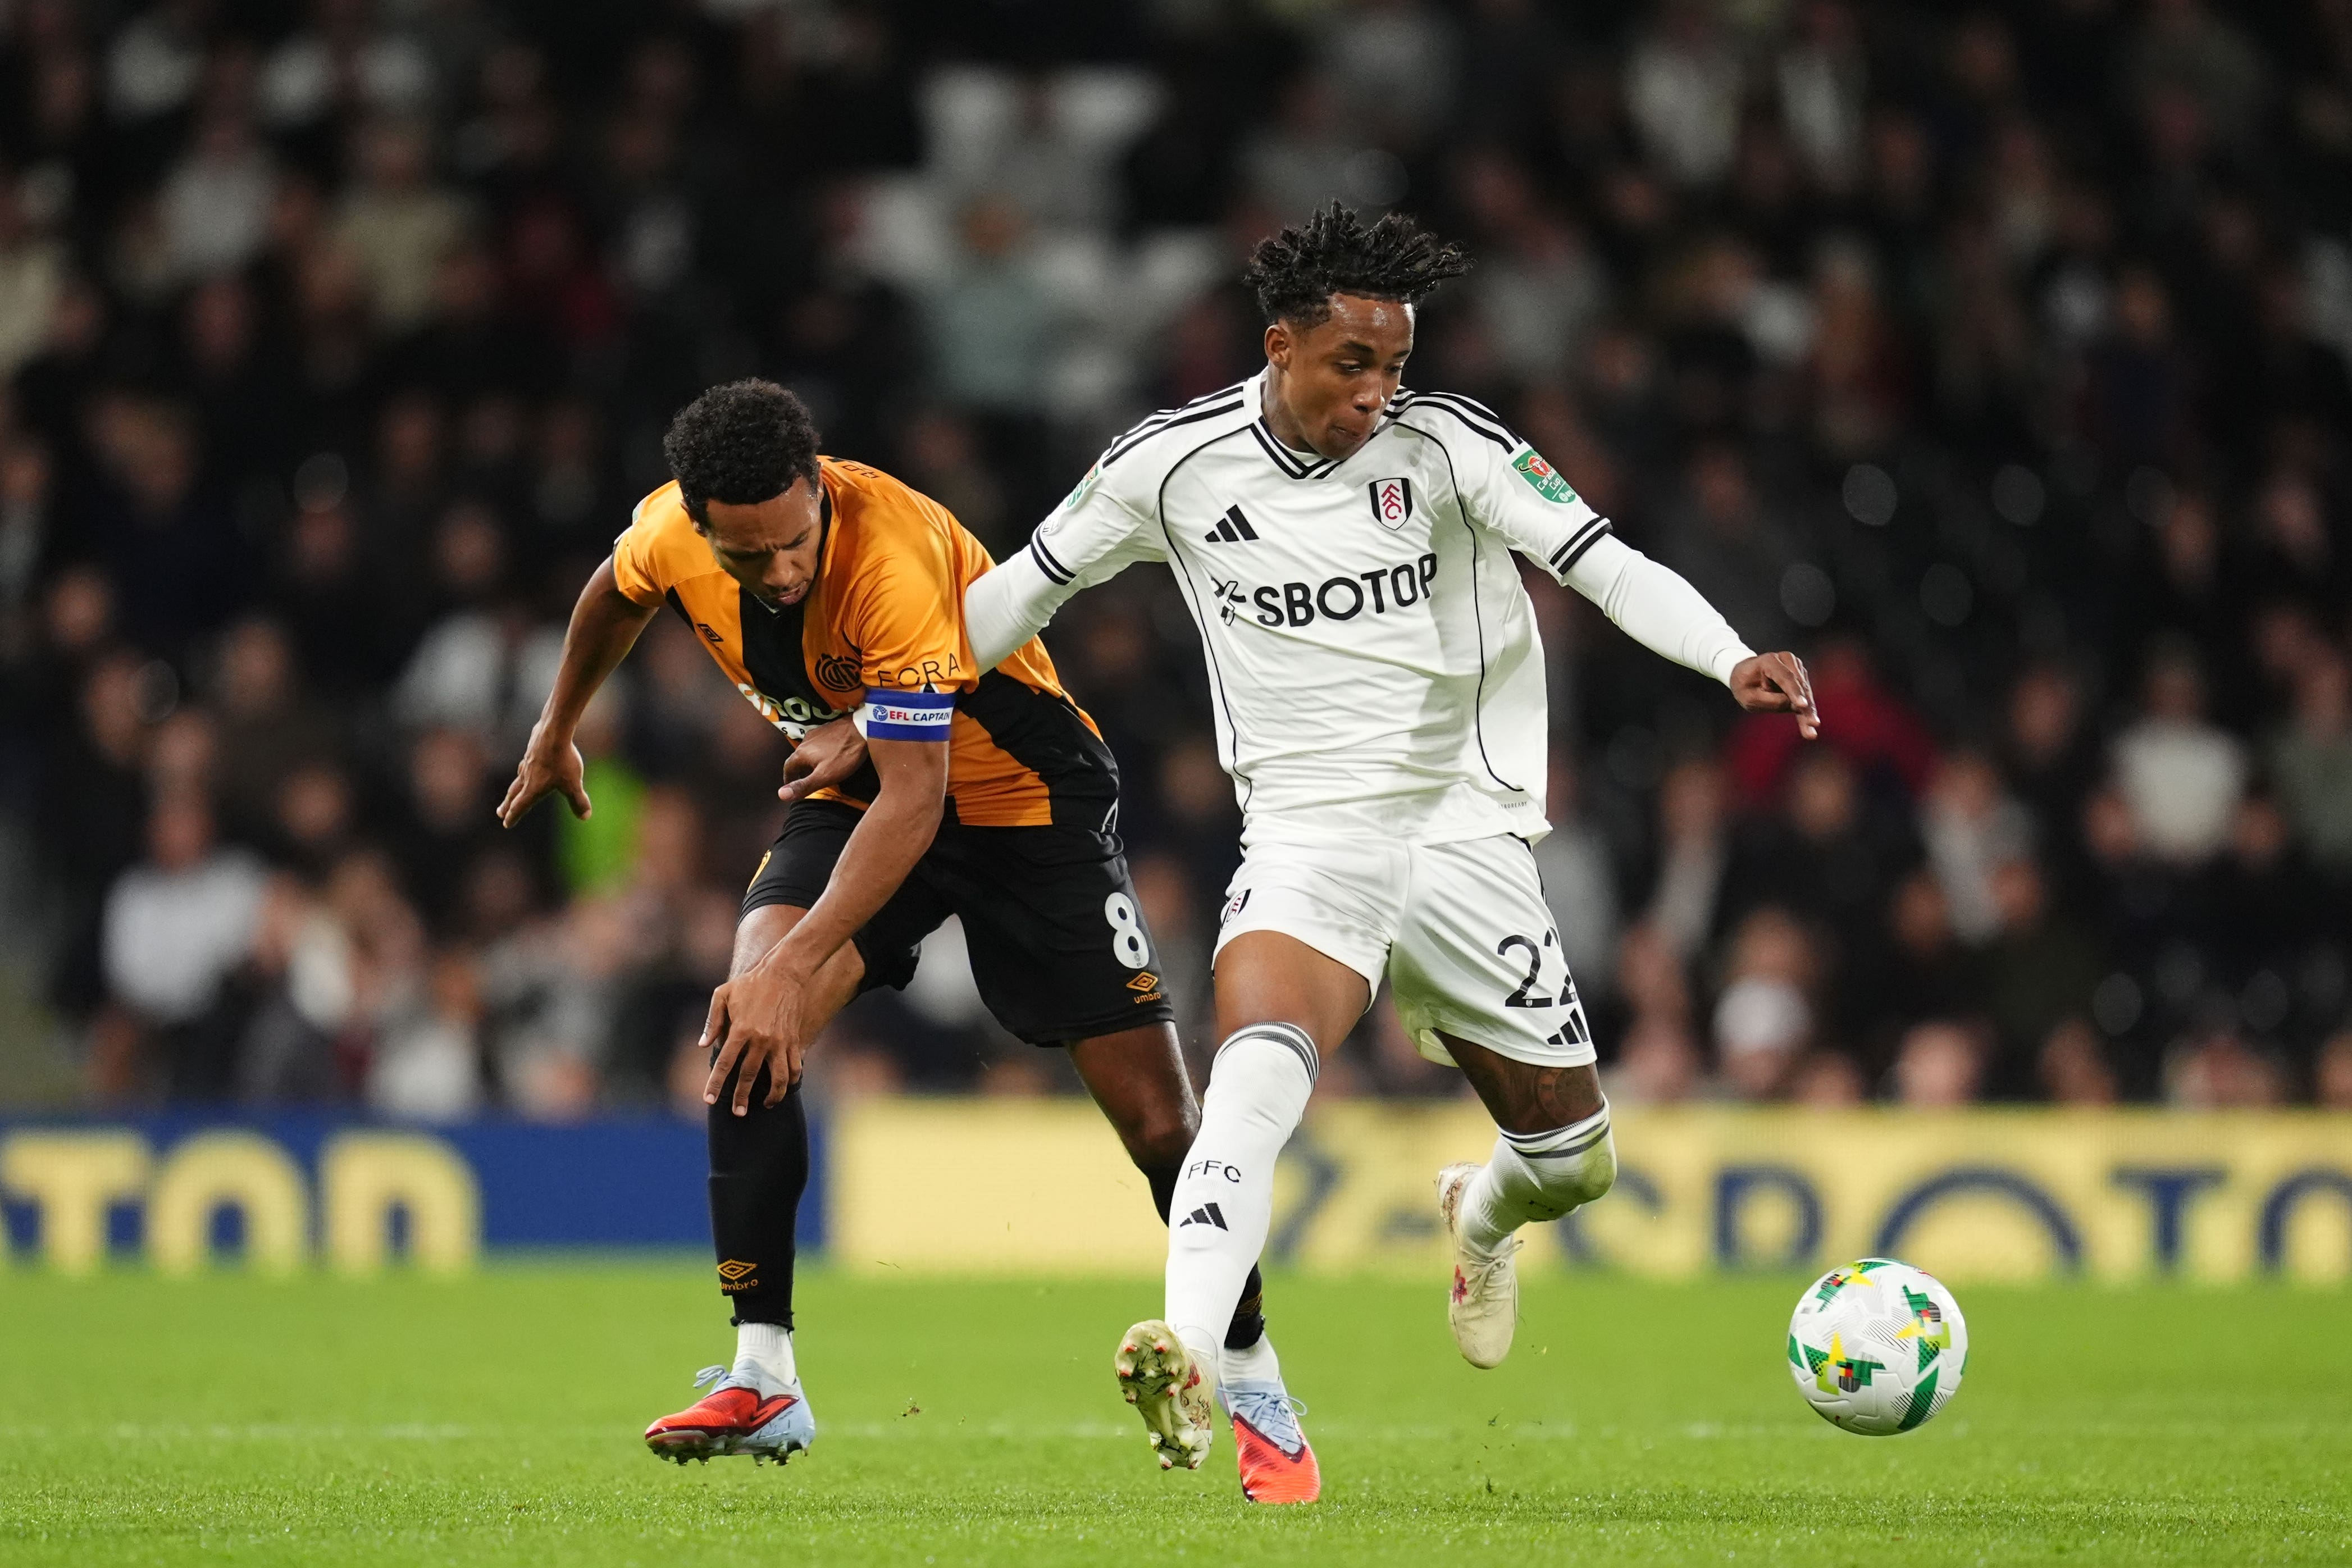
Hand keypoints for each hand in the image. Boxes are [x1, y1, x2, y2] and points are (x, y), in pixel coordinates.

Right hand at [498, 725, 591, 825]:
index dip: (513, 817)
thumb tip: (585, 816)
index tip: (506, 824)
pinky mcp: (531, 751)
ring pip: (518, 779)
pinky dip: (523, 771)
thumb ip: (578, 801)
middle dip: (507, 806)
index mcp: (533, 789)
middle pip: (513, 795)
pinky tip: (526, 767)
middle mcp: (526, 777)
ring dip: (513, 789)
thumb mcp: (573, 784)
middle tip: (500, 813)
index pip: (520, 807)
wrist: (554, 732)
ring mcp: (527, 763)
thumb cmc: (562, 760)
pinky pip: (525, 764)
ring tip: (512, 793)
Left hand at [700, 956, 821, 1112]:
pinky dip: (790, 1080)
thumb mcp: (723, 994)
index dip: (716, 1084)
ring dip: (772, 1096)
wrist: (785, 973)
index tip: (709, 1100)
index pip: (725, 1064)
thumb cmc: (751, 983)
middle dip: (741, 1097)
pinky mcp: (794, 1040)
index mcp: (741, 1030)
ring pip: (778, 1078)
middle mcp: (761, 1040)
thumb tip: (704, 1045)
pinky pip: (794, 1067)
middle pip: (749, 1076)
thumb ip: (713, 1021)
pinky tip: (783, 1087)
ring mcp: (780, 1042)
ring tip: (765, 1105)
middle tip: (737, 1113)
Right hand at [780, 716, 868, 801]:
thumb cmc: (844, 755)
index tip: (791, 786)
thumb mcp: (824, 776)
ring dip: (809, 761)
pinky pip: (818, 743)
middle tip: (804, 781)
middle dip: (799, 771)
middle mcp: (805, 741)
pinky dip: (818, 753)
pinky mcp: (828, 729)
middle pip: (797, 758)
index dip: (788, 779)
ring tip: (816, 771)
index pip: (788, 767)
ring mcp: (817, 733)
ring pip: (808, 750)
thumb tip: (781, 794)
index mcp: (801, 753)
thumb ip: (803, 785)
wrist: (863, 728)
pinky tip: (829, 757)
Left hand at [1730, 652, 1820, 738]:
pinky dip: (1807, 712)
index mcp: (1770, 661)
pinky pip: (1805, 697)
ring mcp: (1796, 668)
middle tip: (1813, 725)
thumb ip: (1772, 701)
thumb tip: (1798, 707)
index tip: (1803, 706)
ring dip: (1808, 713)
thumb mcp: (1749, 697)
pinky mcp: (1800, 679)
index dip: (1795, 692)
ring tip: (1811, 733)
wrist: (1744, 675)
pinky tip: (1811, 727)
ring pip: (1805, 694)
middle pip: (1799, 687)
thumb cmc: (1744, 685)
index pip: (1785, 678)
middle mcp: (1787, 661)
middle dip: (1806, 708)